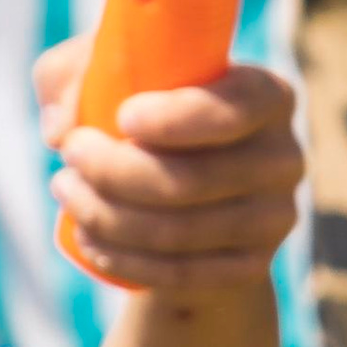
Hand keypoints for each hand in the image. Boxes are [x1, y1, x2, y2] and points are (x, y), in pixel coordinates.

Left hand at [36, 38, 302, 292]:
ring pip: (177, 231)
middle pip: (191, 180)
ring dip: (105, 215)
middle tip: (69, 155)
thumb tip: (62, 130)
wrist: (178, 188)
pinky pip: (179, 273)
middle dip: (112, 171)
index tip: (123, 118)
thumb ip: (69, 75)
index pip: (234, 109)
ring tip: (66, 190)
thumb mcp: (98, 73)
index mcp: (266, 96)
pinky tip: (87, 237)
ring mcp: (273, 218)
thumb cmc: (135, 109)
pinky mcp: (249, 265)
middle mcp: (283, 157)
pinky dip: (122, 257)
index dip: (177, 119)